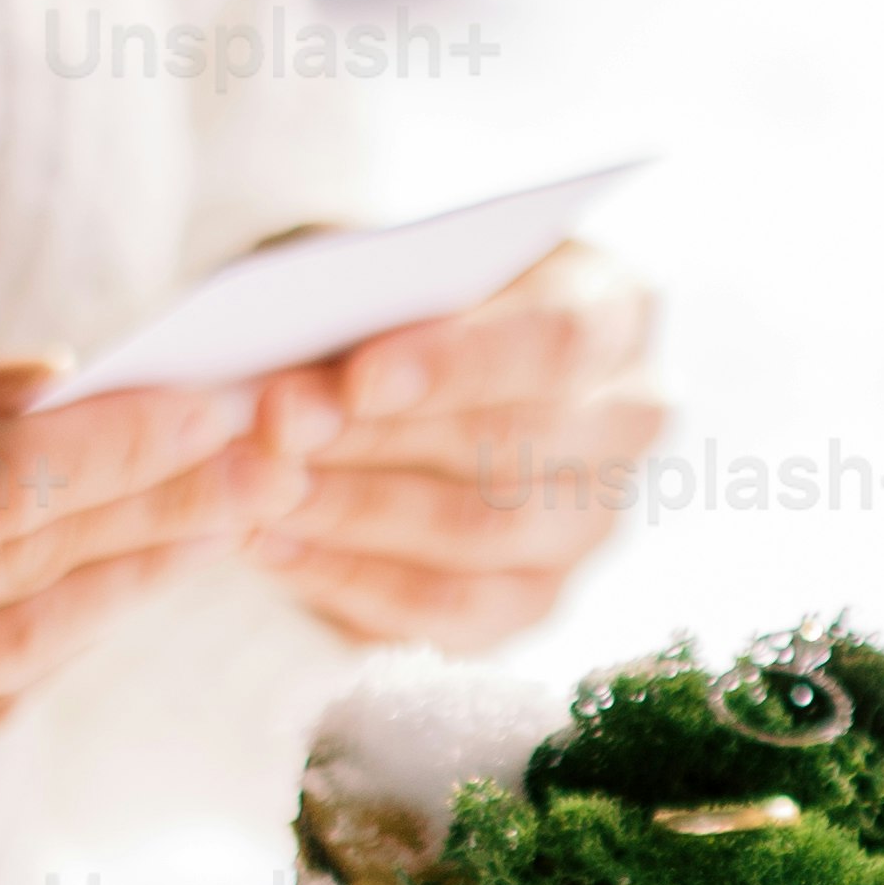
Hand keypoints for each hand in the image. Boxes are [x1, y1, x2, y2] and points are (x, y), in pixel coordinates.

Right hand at [0, 333, 309, 878]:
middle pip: (21, 560)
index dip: (114, 439)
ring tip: (236, 511)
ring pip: (19, 649)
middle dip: (170, 496)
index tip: (216, 394)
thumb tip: (50, 383)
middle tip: (284, 440)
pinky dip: (55, 649)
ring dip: (143, 578)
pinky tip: (119, 590)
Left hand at [246, 243, 666, 648]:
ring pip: (480, 532)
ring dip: (351, 511)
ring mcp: (592, 521)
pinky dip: (347, 577)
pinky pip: (447, 610)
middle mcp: (629, 418)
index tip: (359, 378)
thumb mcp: (388, 274)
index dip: (459, 364)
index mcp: (614, 310)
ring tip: (254, 488)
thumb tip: (281, 392)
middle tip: (273, 431)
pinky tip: (272, 545)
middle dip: (378, 439)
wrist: (412, 379)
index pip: (556, 343)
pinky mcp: (537, 598)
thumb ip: (355, 308)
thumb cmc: (405, 303)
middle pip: (515, 444)